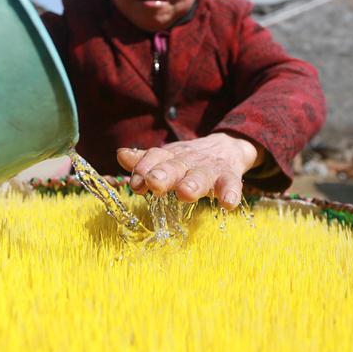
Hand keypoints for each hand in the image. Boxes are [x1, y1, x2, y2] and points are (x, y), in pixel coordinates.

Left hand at [116, 133, 262, 209]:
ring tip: (185, 193)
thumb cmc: (188, 160)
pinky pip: (231, 185)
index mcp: (170, 156)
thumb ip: (145, 160)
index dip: (144, 168)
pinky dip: (230, 193)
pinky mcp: (230, 177)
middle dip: (164, 174)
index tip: (136, 184)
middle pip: (175, 165)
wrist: (226, 147)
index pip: (155, 157)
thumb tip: (121, 155)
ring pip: (201, 175)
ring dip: (193, 183)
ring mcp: (210, 169)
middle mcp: (188, 161)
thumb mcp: (167, 158)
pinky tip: (228, 204)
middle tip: (154, 183)